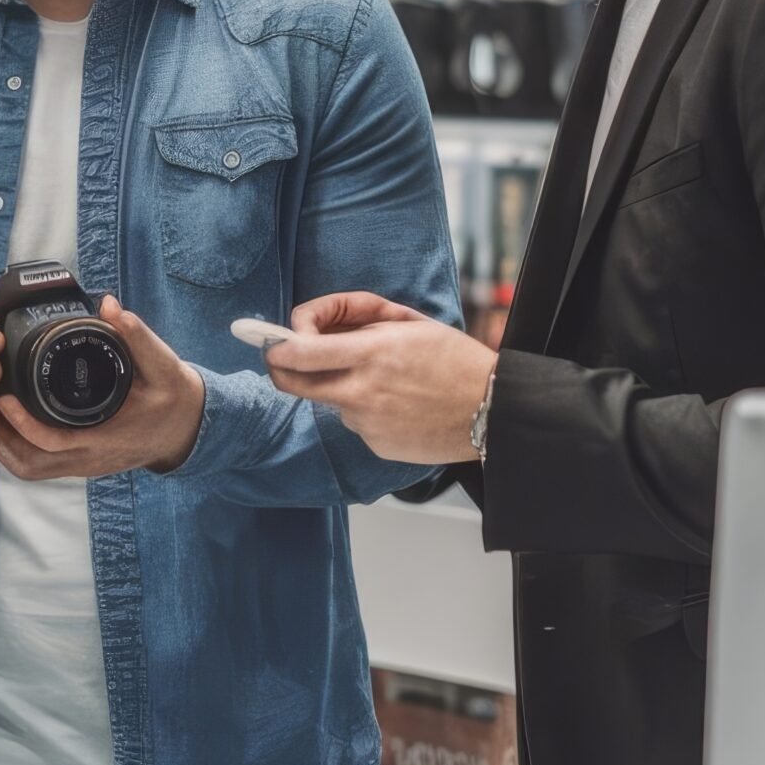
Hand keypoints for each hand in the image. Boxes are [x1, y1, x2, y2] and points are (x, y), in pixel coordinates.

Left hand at [0, 297, 205, 481]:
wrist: (188, 427)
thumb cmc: (174, 398)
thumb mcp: (163, 364)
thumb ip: (136, 335)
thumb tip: (109, 306)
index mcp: (105, 438)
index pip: (52, 444)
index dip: (22, 425)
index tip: (5, 398)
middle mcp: (90, 458)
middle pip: (30, 465)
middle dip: (0, 439)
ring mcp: (84, 464)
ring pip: (31, 470)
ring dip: (5, 446)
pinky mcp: (82, 462)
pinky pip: (41, 465)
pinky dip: (18, 448)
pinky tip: (10, 423)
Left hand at [268, 293, 494, 465]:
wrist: (492, 410)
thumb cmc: (456, 360)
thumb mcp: (410, 323)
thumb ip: (360, 319)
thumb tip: (317, 324)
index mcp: (371, 354)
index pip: (297, 353)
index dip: (274, 344)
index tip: (272, 339)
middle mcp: (361, 393)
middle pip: (292, 385)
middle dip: (282, 368)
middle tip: (289, 357)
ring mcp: (367, 424)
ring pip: (331, 401)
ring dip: (343, 386)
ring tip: (387, 379)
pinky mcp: (376, 445)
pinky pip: (356, 422)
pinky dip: (368, 409)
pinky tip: (401, 404)